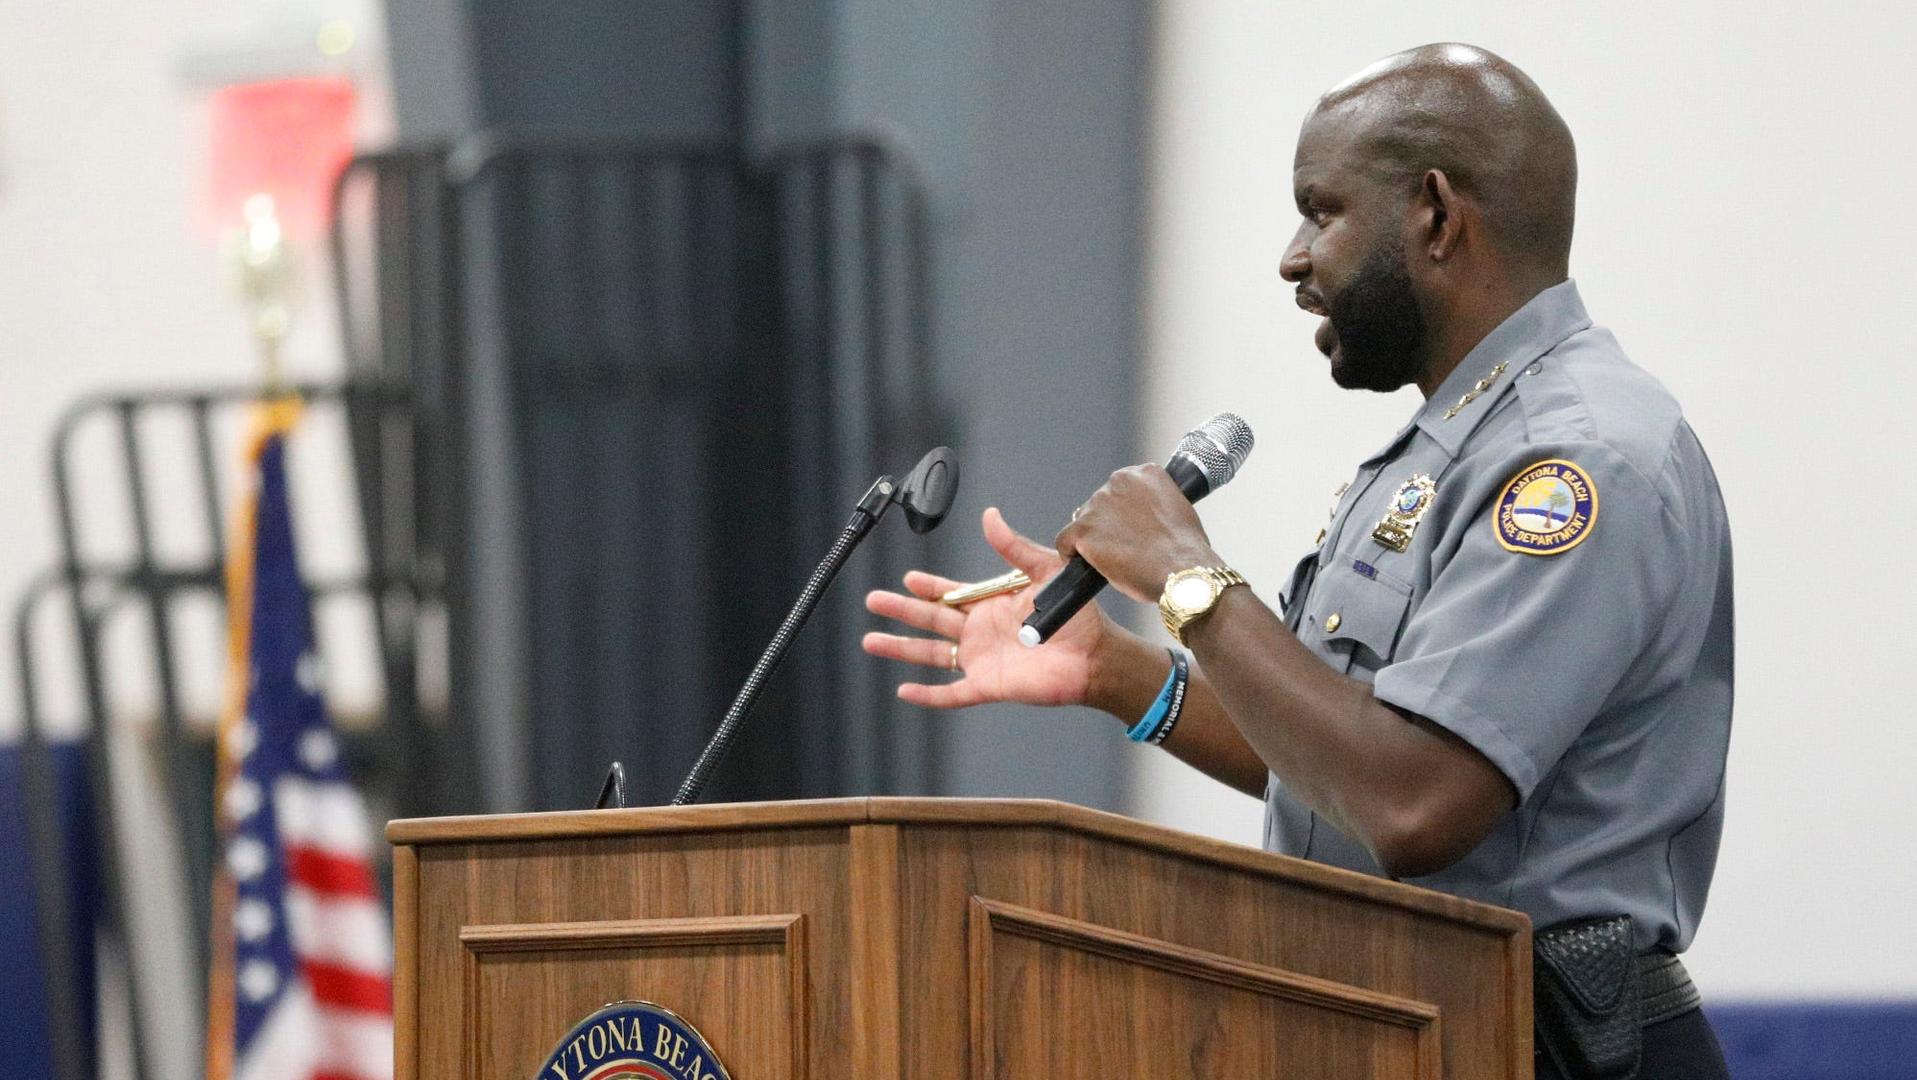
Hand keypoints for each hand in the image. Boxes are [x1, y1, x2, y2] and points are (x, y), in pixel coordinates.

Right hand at [863, 507, 1109, 707]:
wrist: (1095, 656)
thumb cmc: (1077, 615)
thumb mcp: (1044, 571)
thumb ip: (1013, 547)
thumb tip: (989, 516)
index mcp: (992, 604)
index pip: (950, 593)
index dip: (928, 587)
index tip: (908, 579)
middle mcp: (981, 631)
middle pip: (931, 620)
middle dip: (901, 611)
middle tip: (873, 600)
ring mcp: (981, 659)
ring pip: (931, 655)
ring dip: (901, 648)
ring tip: (871, 641)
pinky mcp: (988, 686)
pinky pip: (951, 693)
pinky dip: (928, 695)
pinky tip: (903, 691)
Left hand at [1055, 464, 1220, 602]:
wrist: (1181, 572)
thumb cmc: (1186, 551)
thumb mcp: (1178, 510)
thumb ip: (1154, 505)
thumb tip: (1140, 519)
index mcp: (1145, 473)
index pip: (1121, 489)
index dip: (1124, 512)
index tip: (1131, 528)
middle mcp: (1119, 481)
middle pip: (1100, 504)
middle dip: (1107, 525)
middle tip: (1124, 548)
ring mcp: (1098, 505)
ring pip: (1084, 522)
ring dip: (1093, 539)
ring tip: (1114, 560)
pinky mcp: (1082, 529)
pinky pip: (1065, 540)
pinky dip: (1073, 553)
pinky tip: (1088, 564)